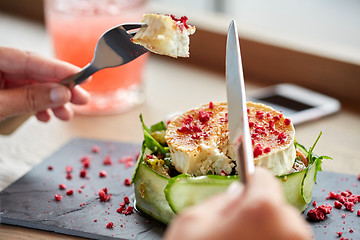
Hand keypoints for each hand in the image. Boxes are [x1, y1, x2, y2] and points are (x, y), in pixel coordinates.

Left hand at [0, 47, 89, 121]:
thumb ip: (28, 98)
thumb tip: (60, 93)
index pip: (30, 59)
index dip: (59, 69)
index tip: (81, 76)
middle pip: (34, 73)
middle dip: (60, 88)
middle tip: (81, 97)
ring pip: (31, 87)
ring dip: (52, 101)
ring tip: (66, 113)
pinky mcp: (0, 96)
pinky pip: (22, 97)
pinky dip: (37, 107)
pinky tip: (46, 116)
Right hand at [164, 167, 311, 239]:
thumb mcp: (191, 222)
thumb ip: (218, 201)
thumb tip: (237, 195)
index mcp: (262, 209)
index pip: (264, 179)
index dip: (250, 182)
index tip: (245, 187)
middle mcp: (290, 230)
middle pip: (275, 206)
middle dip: (256, 211)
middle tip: (234, 229)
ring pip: (283, 229)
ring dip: (265, 233)